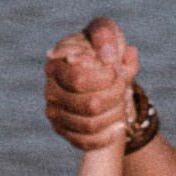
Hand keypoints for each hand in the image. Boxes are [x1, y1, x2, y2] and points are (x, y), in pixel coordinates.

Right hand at [45, 16, 139, 151]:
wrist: (104, 73)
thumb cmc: (103, 48)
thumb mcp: (107, 33)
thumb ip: (105, 36)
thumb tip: (107, 57)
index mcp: (56, 64)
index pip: (79, 80)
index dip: (105, 79)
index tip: (117, 71)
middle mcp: (50, 89)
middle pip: (89, 105)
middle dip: (115, 96)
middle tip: (125, 88)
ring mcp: (54, 112)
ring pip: (90, 124)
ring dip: (115, 114)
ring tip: (124, 103)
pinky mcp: (63, 130)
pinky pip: (86, 142)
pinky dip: (107, 136)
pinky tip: (120, 125)